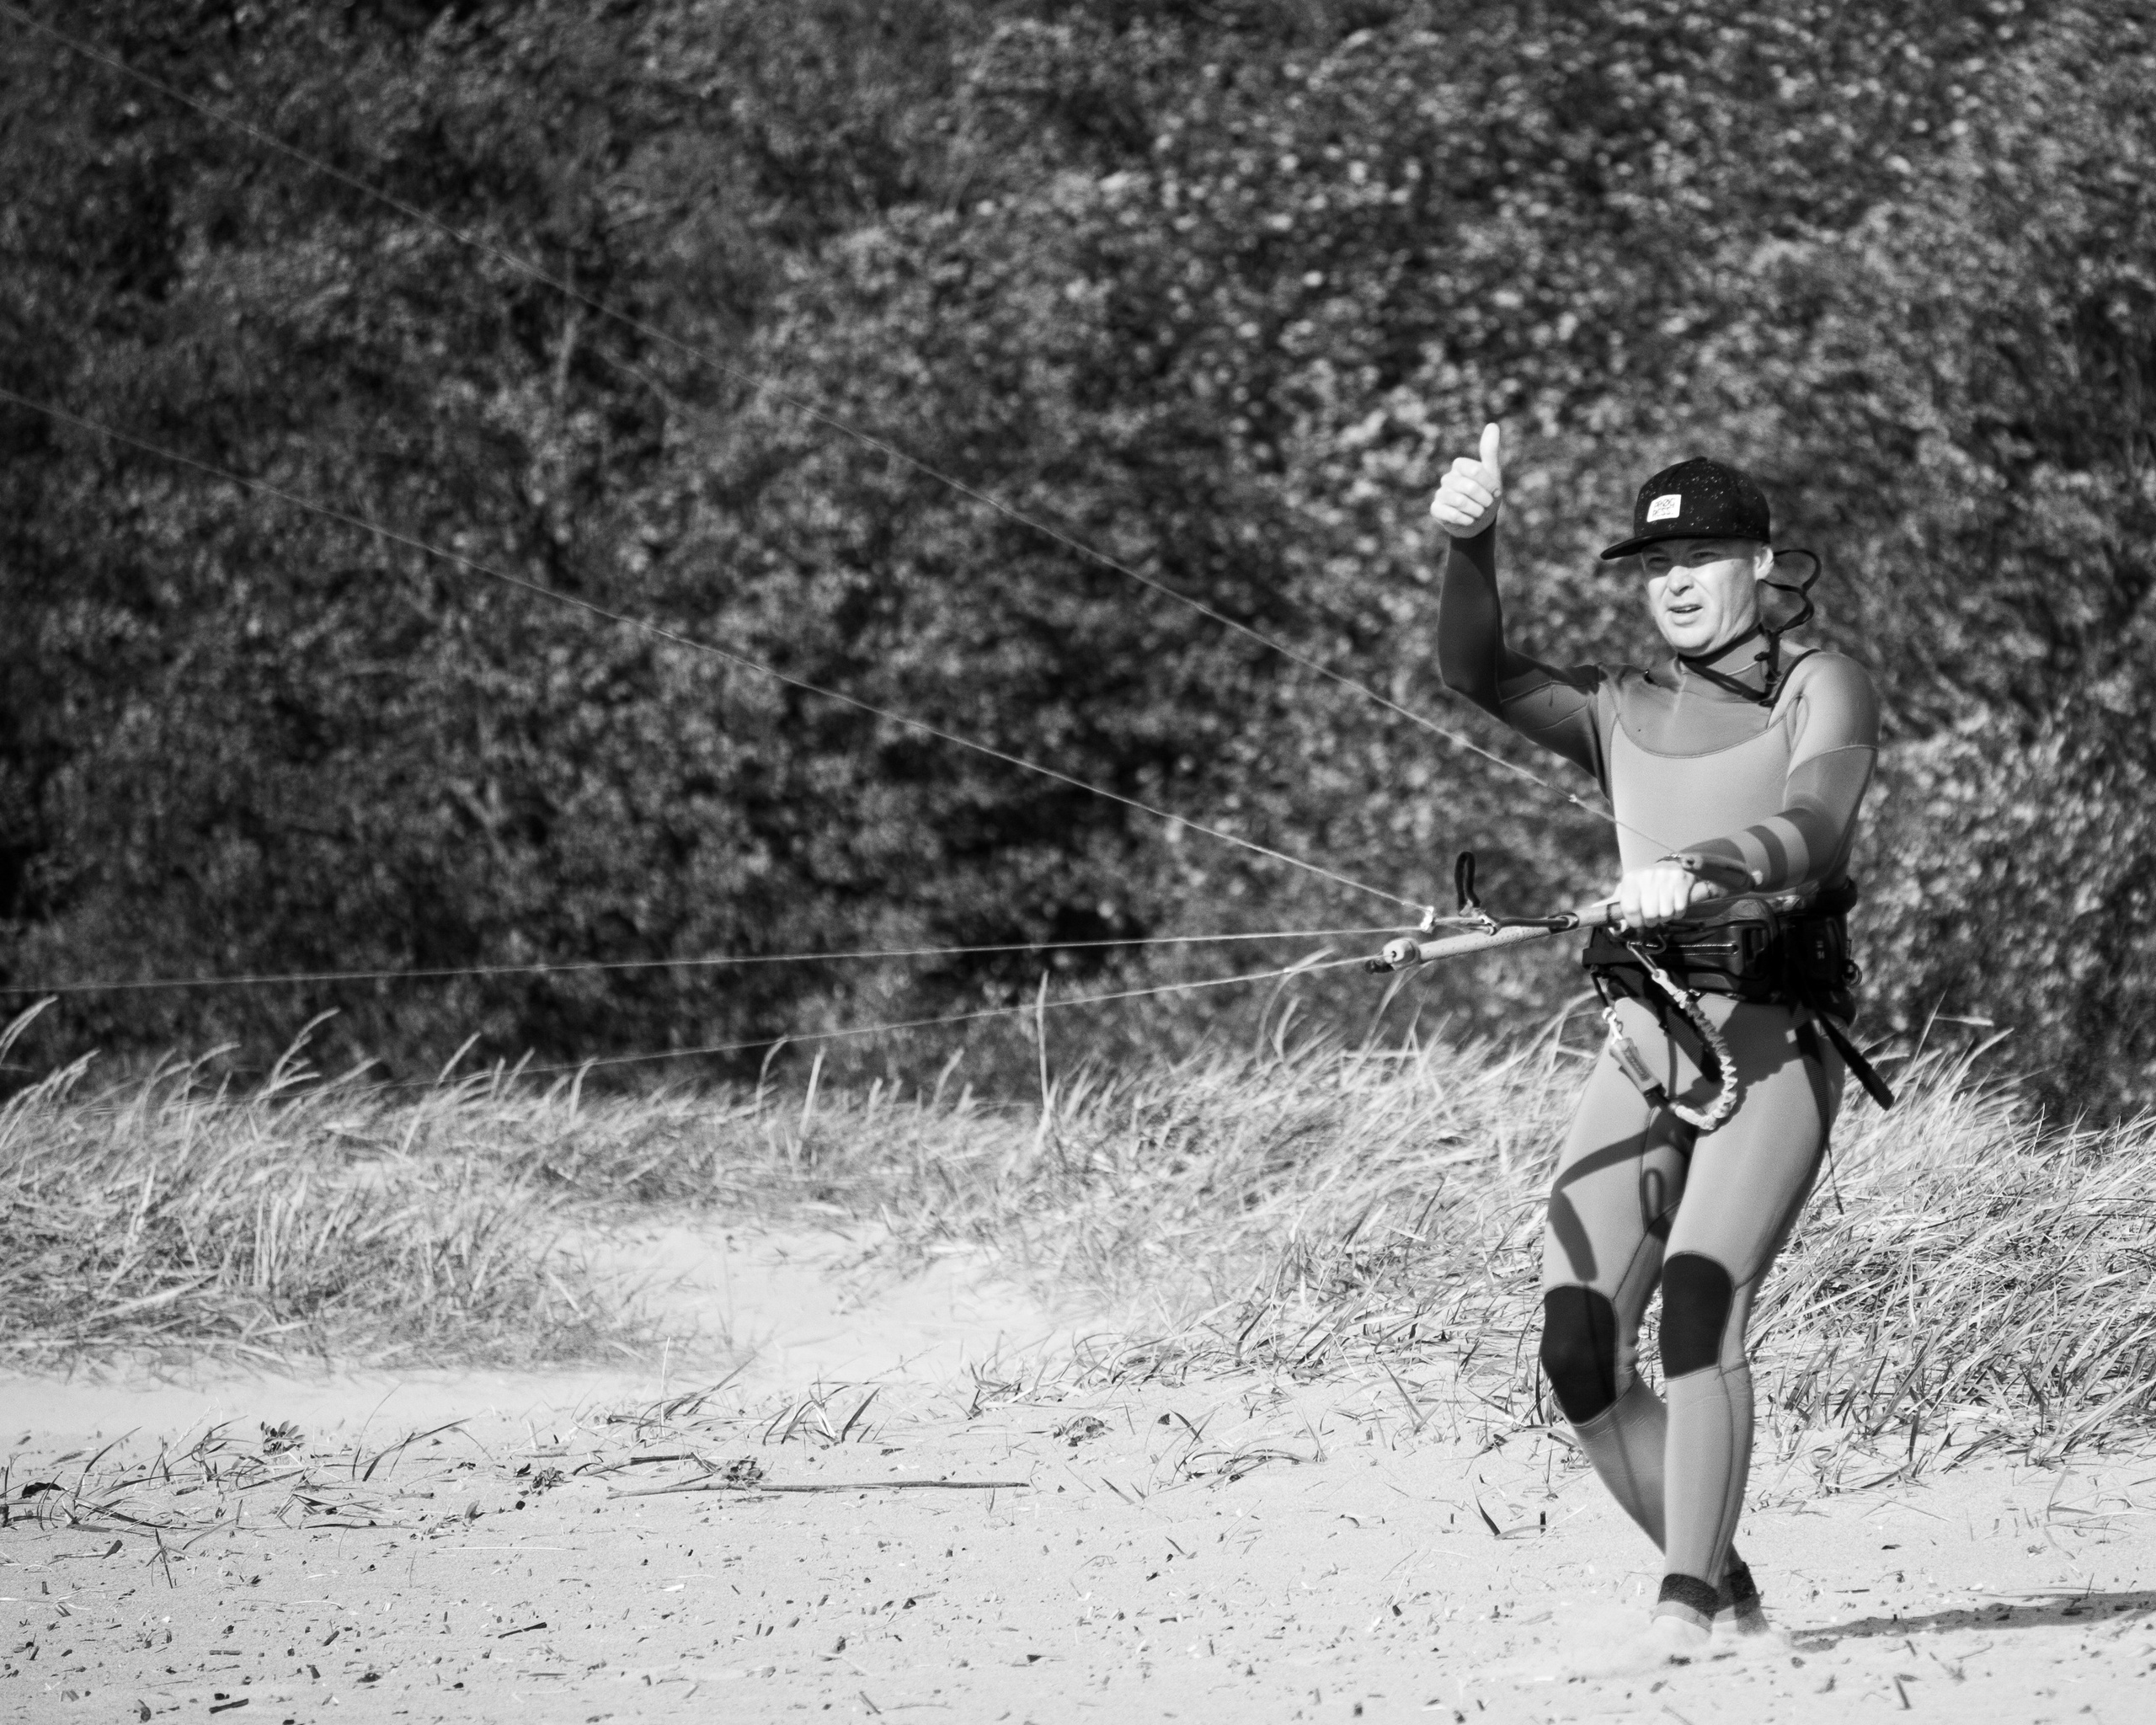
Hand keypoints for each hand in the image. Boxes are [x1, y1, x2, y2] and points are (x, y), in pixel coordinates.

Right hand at [1428, 421, 1503, 537]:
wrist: (1479, 522)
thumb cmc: (1486, 495)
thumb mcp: (1492, 474)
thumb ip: (1490, 451)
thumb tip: (1492, 425)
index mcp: (1460, 466)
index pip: (1475, 470)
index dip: (1489, 484)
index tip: (1496, 492)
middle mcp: (1447, 478)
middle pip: (1469, 487)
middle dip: (1484, 500)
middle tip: (1488, 505)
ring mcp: (1440, 494)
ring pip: (1460, 501)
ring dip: (1476, 511)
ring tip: (1479, 513)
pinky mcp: (1435, 509)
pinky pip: (1449, 513)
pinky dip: (1465, 519)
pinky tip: (1469, 520)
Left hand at [1616, 865, 1724, 928]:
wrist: (1671, 867)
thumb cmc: (1645, 884)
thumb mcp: (1628, 890)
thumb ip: (1612, 902)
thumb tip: (1593, 909)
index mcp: (1630, 879)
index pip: (1630, 909)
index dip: (1635, 921)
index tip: (1639, 922)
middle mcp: (1647, 875)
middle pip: (1650, 915)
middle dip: (1652, 921)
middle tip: (1653, 916)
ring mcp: (1665, 877)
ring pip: (1666, 913)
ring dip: (1666, 917)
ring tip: (1664, 908)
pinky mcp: (1682, 880)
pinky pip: (1680, 909)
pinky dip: (1678, 912)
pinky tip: (1675, 904)